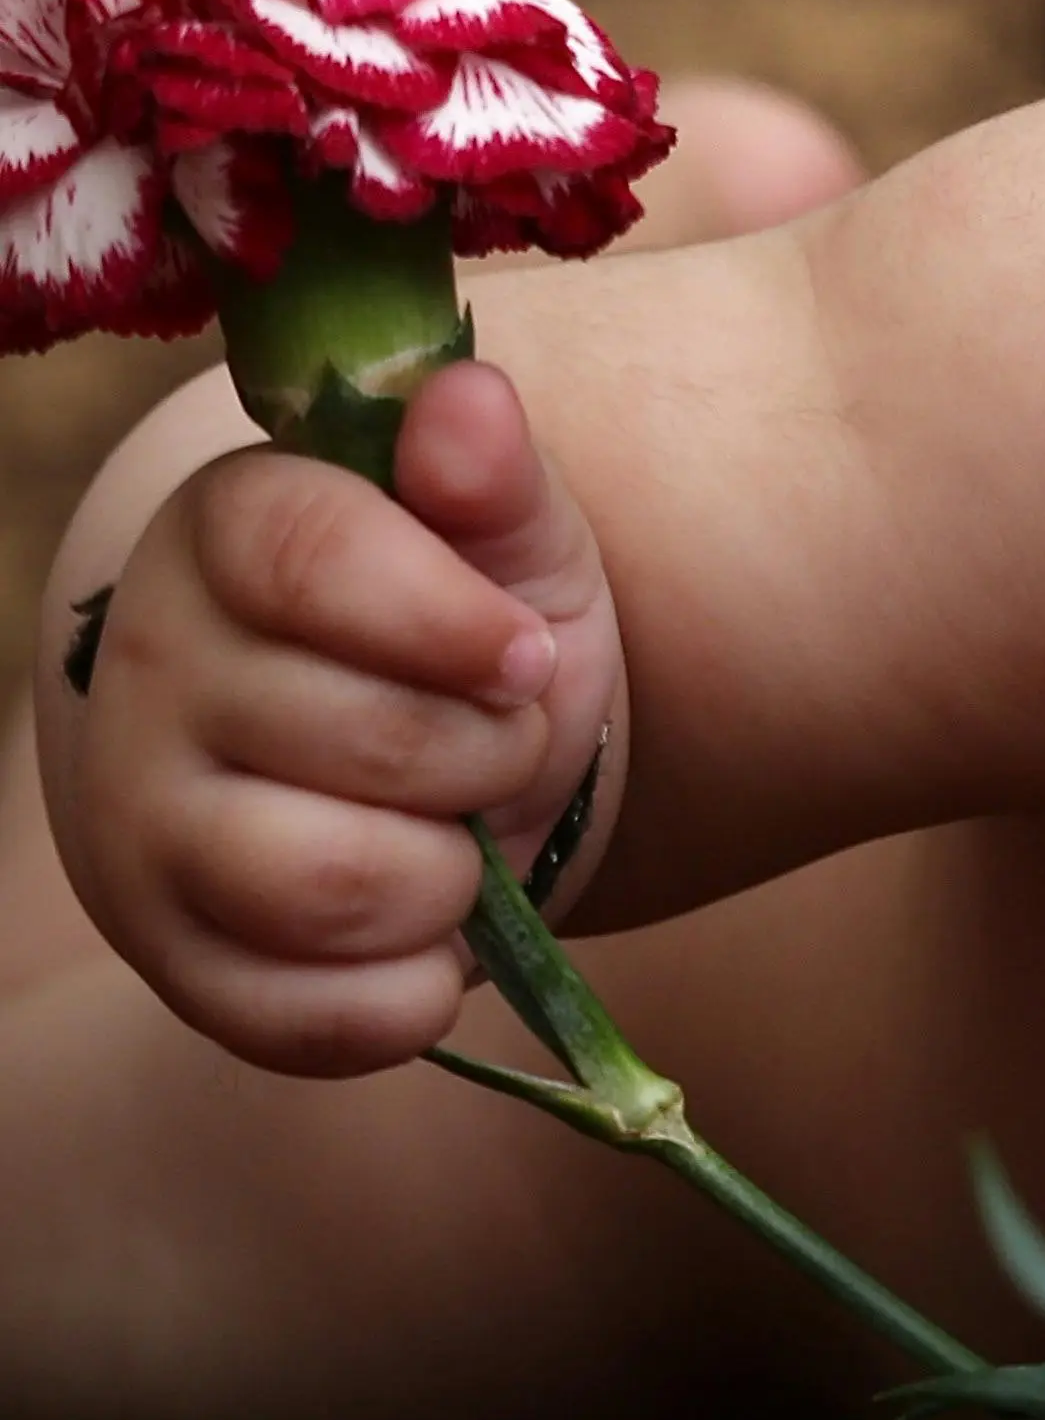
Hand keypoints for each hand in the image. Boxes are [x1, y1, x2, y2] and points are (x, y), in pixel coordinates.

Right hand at [46, 362, 617, 1073]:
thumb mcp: (513, 535)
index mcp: (228, 534)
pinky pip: (309, 1017)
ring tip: (467, 837)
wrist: (444, 768)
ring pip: (325, 884)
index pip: (314, 559)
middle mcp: (151, 678)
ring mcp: (143, 831)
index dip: (449, 619)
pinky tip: (434, 936)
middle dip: (489, 751)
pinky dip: (414, 992)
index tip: (527, 652)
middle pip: (355, 735)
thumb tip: (465, 402)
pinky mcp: (174, 967)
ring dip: (454, 876)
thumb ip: (492, 474)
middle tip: (504, 737)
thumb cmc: (476, 624)